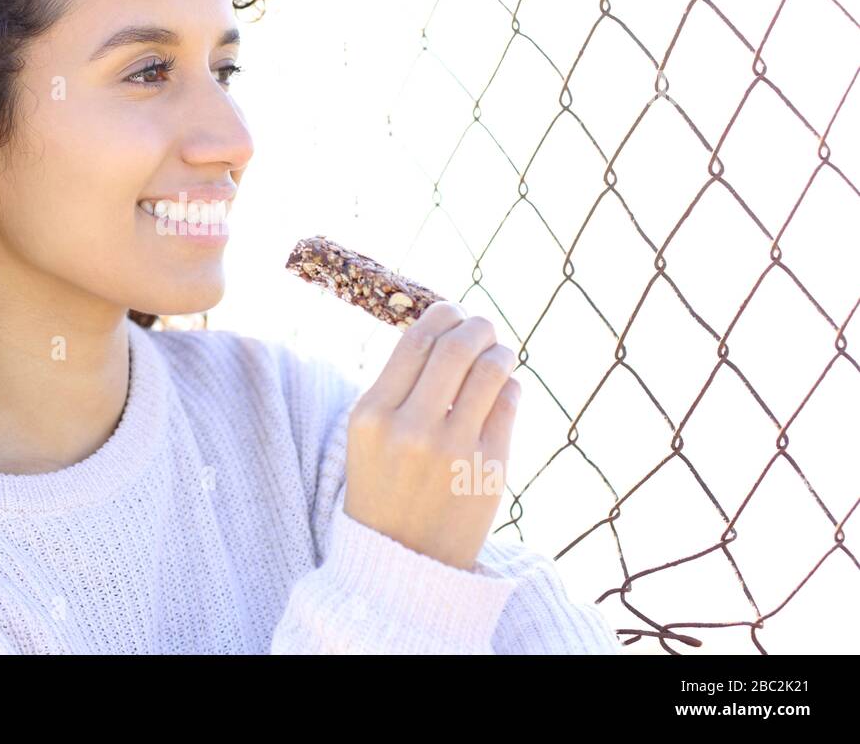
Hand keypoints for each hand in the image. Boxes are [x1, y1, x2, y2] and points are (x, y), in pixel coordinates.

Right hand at [342, 300, 520, 570]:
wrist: (400, 564)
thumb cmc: (384, 489)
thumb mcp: (369, 436)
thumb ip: (399, 387)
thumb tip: (447, 330)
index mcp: (370, 415)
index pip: (415, 340)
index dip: (441, 316)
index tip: (452, 314)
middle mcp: (409, 427)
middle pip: (456, 346)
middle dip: (476, 326)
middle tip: (483, 327)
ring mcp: (452, 448)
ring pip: (490, 369)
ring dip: (500, 351)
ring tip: (499, 353)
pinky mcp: (489, 467)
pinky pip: (509, 403)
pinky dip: (510, 386)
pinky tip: (503, 390)